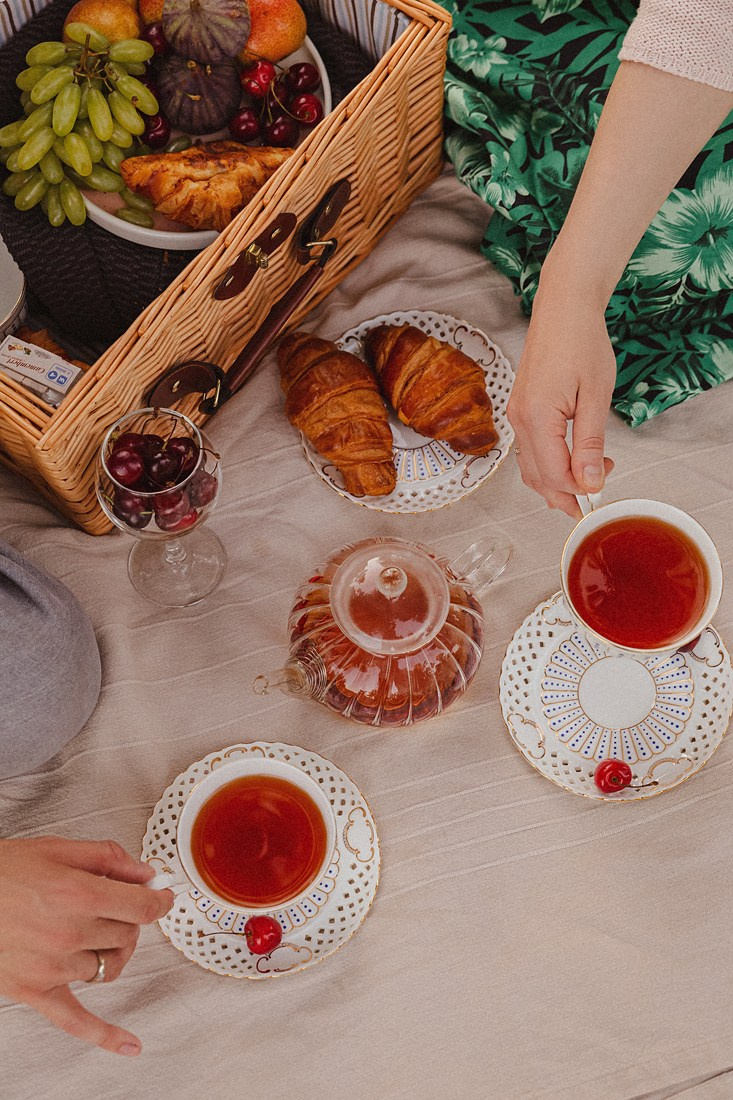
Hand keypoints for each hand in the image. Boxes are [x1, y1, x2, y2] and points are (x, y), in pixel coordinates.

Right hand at [0, 836, 172, 1054]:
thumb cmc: (4, 872)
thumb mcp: (59, 848)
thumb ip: (109, 857)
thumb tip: (145, 872)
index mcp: (80, 894)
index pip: (144, 908)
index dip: (161, 899)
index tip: (164, 896)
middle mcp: (70, 934)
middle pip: (129, 935)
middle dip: (129, 917)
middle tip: (115, 904)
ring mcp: (54, 967)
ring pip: (110, 966)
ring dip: (112, 950)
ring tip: (97, 932)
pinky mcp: (36, 991)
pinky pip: (77, 1020)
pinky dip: (106, 1036)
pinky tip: (129, 1044)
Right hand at [507, 291, 615, 517]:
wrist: (563, 308)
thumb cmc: (582, 342)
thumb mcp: (596, 396)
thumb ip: (591, 443)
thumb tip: (590, 482)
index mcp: (537, 417)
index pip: (554, 474)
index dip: (579, 490)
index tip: (603, 487)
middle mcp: (519, 419)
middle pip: (537, 478)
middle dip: (566, 494)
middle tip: (596, 496)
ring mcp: (516, 415)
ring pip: (530, 468)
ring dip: (556, 483)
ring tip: (587, 480)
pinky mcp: (520, 410)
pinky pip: (529, 451)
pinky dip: (548, 466)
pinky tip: (570, 463)